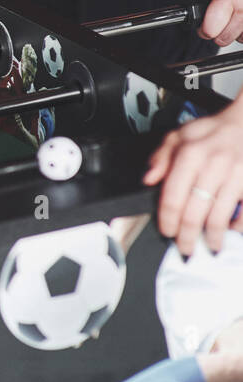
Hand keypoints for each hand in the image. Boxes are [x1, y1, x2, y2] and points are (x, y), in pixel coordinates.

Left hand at [144, 98, 242, 254]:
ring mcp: (237, 175)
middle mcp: (214, 166)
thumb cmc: (212, 132)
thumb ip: (160, 157)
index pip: (173, 196)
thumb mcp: (179, 135)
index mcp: (191, 155)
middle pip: (194, 213)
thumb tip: (149, 179)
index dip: (168, 220)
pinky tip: (232, 231)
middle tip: (185, 249)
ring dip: (213, 237)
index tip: (167, 232)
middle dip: (188, 237)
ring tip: (209, 246)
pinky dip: (238, 226)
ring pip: (220, 217)